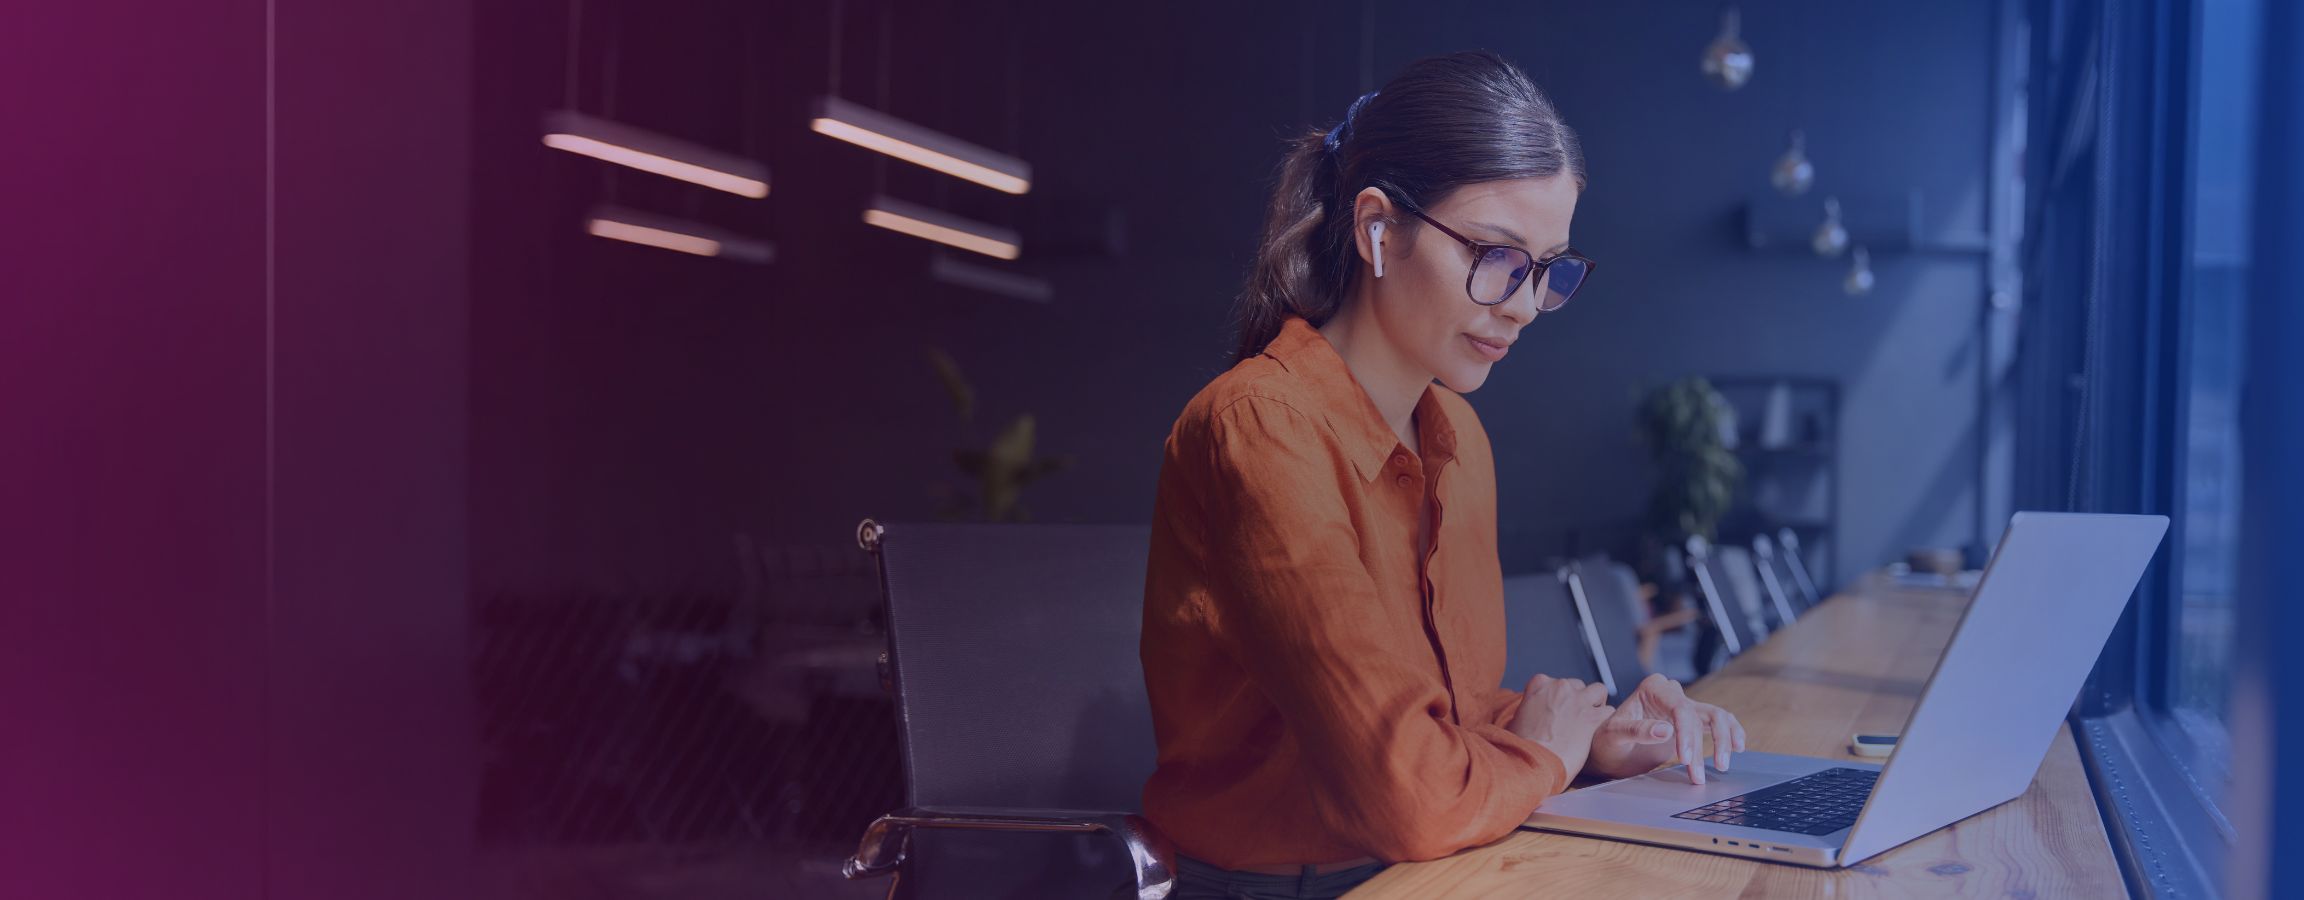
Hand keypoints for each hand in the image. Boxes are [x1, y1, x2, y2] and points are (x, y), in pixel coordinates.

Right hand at [1507, 674, 1612, 778]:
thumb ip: (1531, 710)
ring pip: (1599, 691)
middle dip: (1578, 700)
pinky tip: (1596, 732)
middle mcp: (1560, 687)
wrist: (1533, 761)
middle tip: (1573, 719)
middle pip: (1578, 685)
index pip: (1556, 682)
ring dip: (1596, 704)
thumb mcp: (1517, 720)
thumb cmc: (1522, 746)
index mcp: (1539, 684)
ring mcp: (1578, 700)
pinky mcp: (1593, 717)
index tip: (1558, 711)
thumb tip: (1534, 716)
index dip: (1559, 698)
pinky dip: (1604, 721)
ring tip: (1590, 720)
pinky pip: (1608, 712)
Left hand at [1586, 673, 1747, 783]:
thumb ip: (1638, 730)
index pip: (1679, 708)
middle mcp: (1671, 692)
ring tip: (1722, 766)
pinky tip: (1738, 746)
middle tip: (1700, 773)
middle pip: (1701, 713)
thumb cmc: (1606, 741)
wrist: (1608, 750)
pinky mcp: (1691, 721)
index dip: (1687, 734)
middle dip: (1706, 744)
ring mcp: (1683, 706)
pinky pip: (1718, 722)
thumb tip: (1666, 730)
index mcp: (1652, 688)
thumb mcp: (1614, 736)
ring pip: (1716, 716)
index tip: (1686, 759)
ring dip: (1724, 741)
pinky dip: (1730, 733)